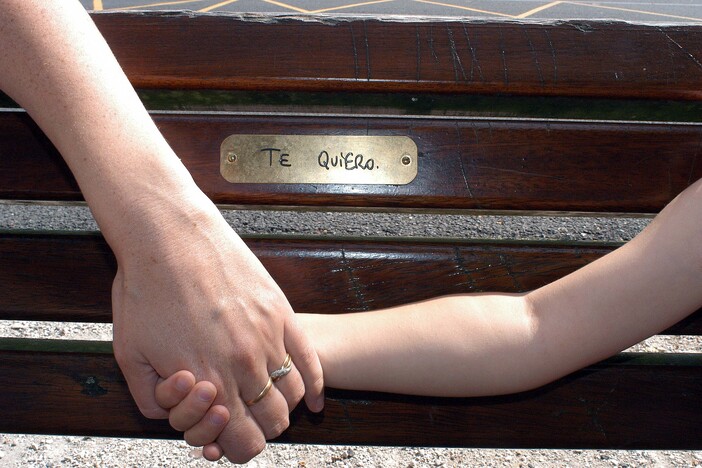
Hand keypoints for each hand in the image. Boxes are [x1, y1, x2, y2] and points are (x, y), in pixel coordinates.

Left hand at [111, 203, 323, 462]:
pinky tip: (313, 400)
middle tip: (245, 418)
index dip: (237, 450)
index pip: (242, 441)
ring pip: (292, 395)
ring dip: (282, 407)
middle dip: (260, 431)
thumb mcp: (129, 354)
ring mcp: (267, 338)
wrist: (171, 236)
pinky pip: (310, 362)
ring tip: (266, 399)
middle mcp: (243, 365)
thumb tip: (175, 417)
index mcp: (206, 381)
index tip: (229, 442)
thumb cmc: (146, 290)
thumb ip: (151, 400)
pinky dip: (315, 387)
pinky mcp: (281, 313)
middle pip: (273, 423)